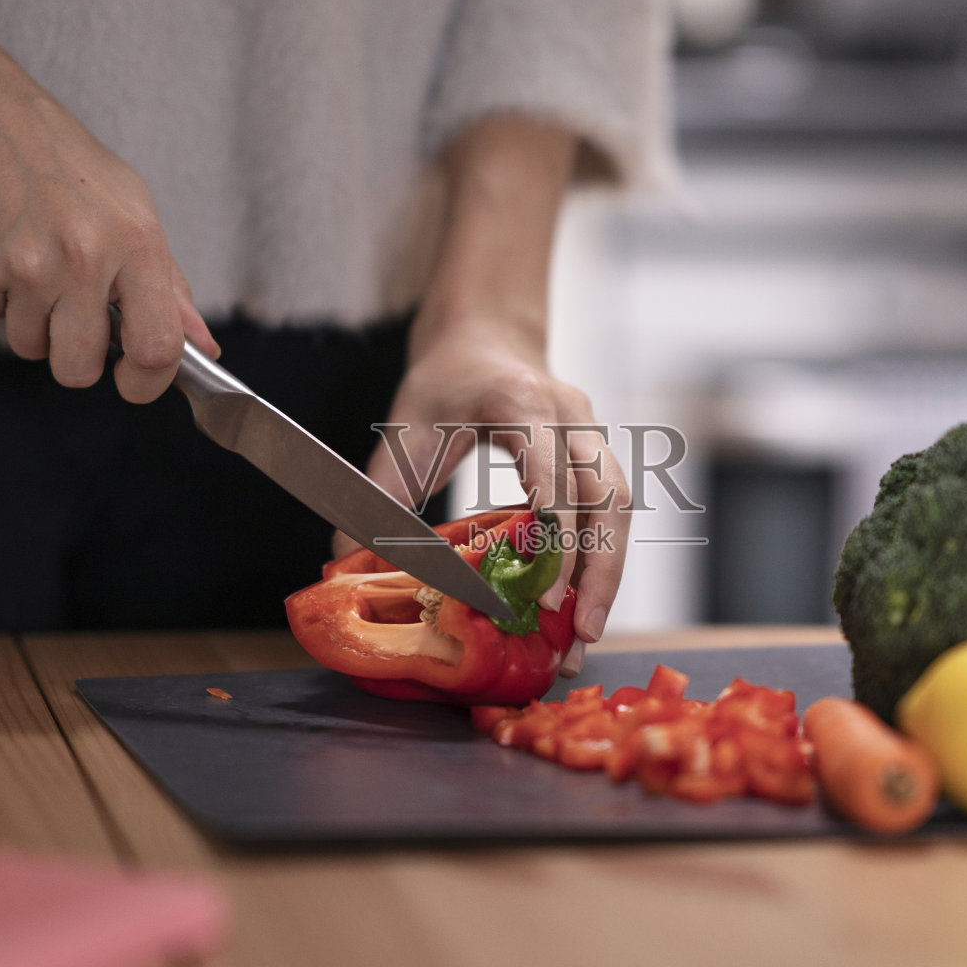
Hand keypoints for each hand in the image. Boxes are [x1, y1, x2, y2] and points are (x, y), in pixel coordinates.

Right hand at [0, 61, 217, 401]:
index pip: (157, 348)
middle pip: (79, 369)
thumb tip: (202, 348)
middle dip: (79, 360)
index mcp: (135, 243)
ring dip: (36, 323)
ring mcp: (23, 263)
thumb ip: (169, 287)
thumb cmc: (69, 164)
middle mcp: (81, 257)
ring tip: (39, 267)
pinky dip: (0, 295)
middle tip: (77, 320)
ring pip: (31, 347)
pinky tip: (6, 247)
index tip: (135, 380)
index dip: (147, 382)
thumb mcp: (136, 211)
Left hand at [349, 308, 631, 676]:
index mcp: (523, 403)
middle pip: (609, 498)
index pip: (556, 476)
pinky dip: (603, 557)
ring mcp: (591, 431)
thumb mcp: (404, 428)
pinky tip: (582, 601)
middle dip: (600, 572)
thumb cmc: (445, 378)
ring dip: (610, 572)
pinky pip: (613, 508)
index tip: (548, 598)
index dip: (558, 540)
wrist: (485, 333)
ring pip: (621, 506)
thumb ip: (380, 493)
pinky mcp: (596, 451)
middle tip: (581, 634)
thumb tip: (345, 561)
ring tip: (586, 632)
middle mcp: (571, 415)